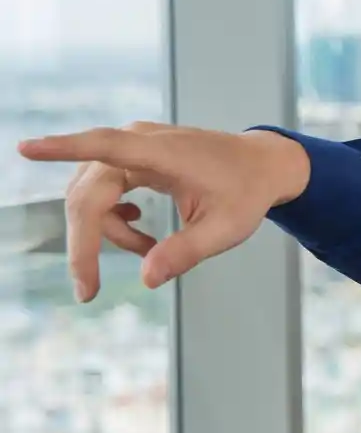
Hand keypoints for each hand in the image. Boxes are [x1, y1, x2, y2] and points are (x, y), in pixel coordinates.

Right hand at [16, 123, 310, 300]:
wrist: (262, 166)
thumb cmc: (247, 193)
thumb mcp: (227, 229)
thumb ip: (187, 251)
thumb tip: (148, 278)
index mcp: (162, 151)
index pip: (104, 146)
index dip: (62, 148)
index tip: (25, 149)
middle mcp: (139, 142)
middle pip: (88, 194)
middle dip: (85, 243)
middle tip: (87, 290)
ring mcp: (132, 147)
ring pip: (92, 197)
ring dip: (110, 232)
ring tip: (149, 248)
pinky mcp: (131, 157)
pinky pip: (103, 192)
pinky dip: (114, 219)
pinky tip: (139, 226)